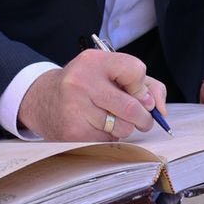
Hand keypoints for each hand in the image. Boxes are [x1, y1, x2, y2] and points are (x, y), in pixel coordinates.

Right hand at [16, 49, 166, 140]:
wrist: (43, 99)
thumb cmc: (87, 85)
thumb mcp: (110, 72)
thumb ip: (145, 84)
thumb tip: (160, 109)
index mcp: (94, 61)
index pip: (136, 70)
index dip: (141, 86)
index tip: (135, 92)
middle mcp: (82, 82)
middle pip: (132, 107)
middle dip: (144, 117)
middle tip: (141, 119)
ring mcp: (75, 108)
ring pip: (123, 128)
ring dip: (125, 128)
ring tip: (111, 120)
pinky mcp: (73, 132)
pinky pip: (108, 141)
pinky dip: (109, 138)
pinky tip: (96, 127)